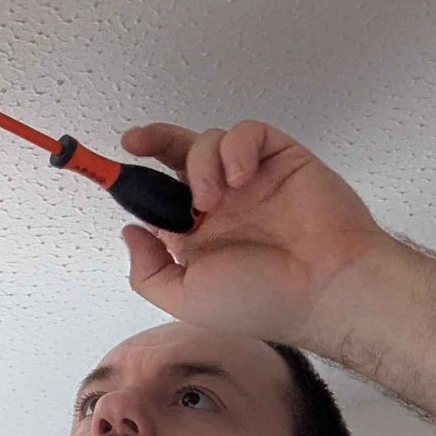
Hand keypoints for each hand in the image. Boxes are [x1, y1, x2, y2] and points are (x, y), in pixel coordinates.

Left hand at [117, 120, 393, 348]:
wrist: (326, 287)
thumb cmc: (263, 301)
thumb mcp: (186, 298)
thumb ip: (148, 270)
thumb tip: (130, 232)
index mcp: (199, 235)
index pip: (160, 196)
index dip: (136, 181)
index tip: (110, 169)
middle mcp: (224, 204)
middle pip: (179, 155)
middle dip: (155, 141)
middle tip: (135, 141)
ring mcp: (253, 180)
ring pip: (210, 141)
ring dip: (201, 163)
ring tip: (213, 199)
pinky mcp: (282, 160)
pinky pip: (250, 133)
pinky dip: (237, 148)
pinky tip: (242, 178)